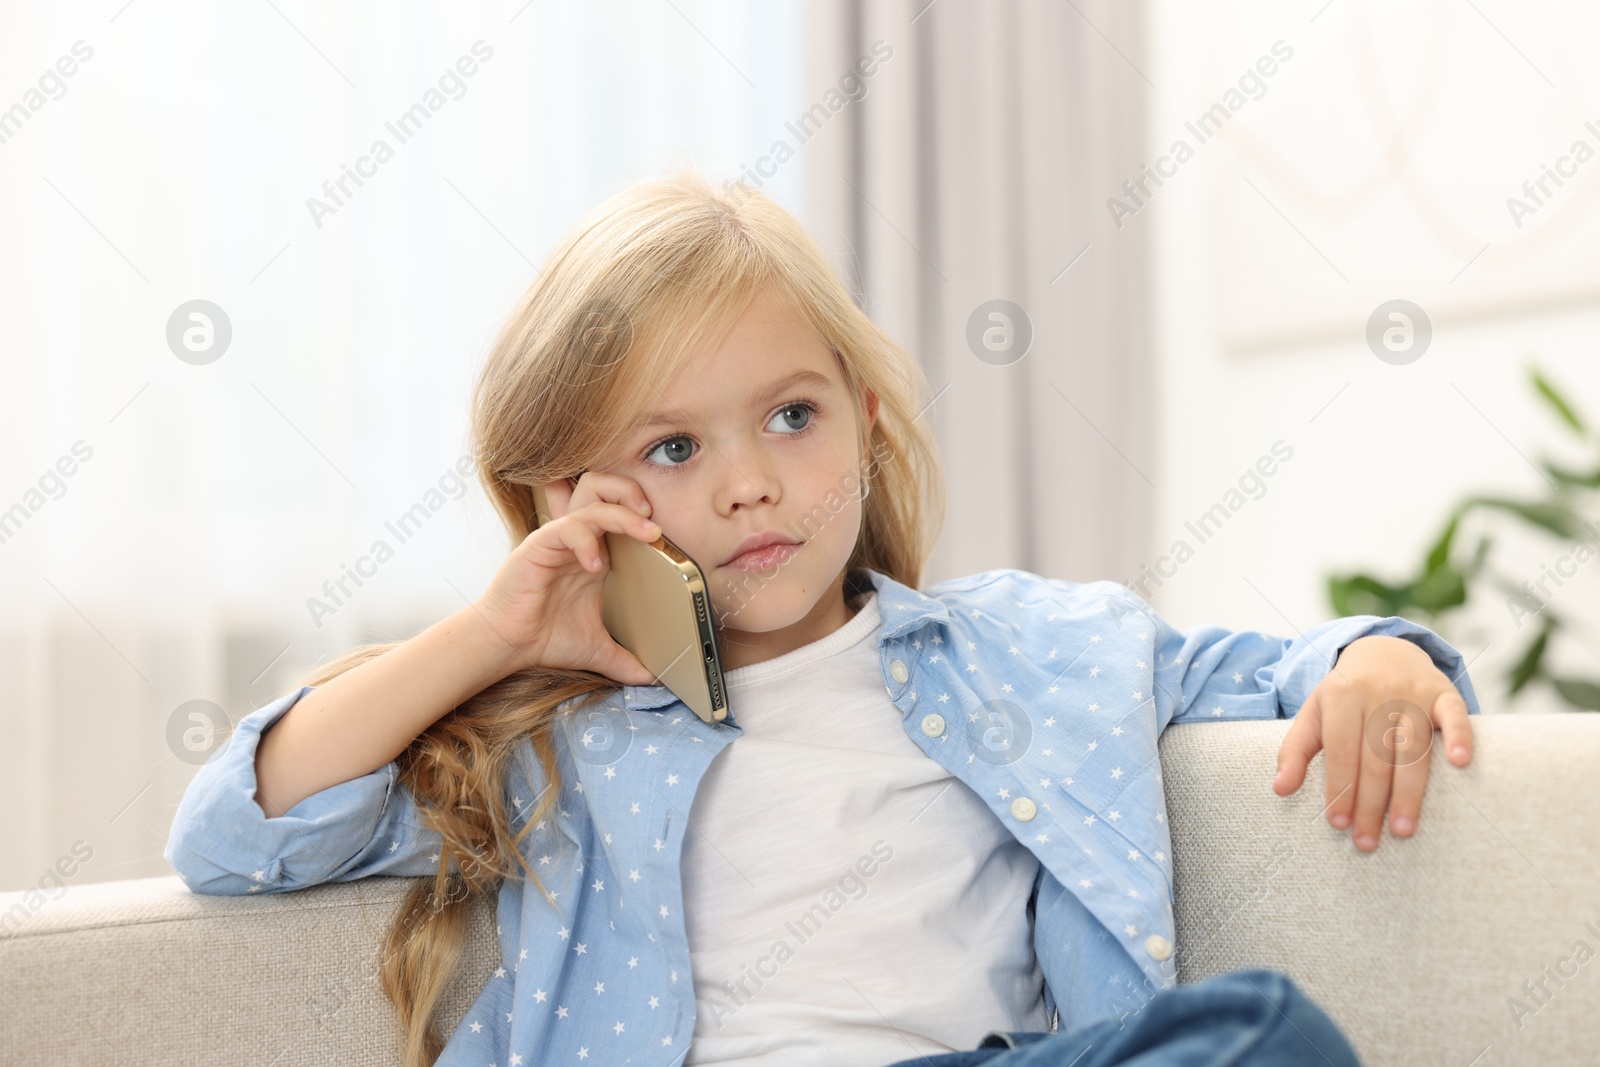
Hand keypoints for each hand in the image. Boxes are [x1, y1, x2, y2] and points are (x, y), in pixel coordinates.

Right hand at [473, 470, 662, 685]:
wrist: (506, 646)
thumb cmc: (544, 638)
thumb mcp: (597, 649)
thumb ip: (626, 661)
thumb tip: (655, 679)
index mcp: (594, 554)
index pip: (618, 512)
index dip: (641, 512)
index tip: (664, 532)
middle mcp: (577, 541)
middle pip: (601, 488)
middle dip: (629, 492)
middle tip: (652, 517)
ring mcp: (558, 540)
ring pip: (590, 503)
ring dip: (621, 513)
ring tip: (645, 532)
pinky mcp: (538, 546)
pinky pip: (566, 528)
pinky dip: (586, 541)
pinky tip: (596, 566)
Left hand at [1272, 634, 1472, 850]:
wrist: (1384, 651)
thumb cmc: (1345, 695)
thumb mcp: (1314, 714)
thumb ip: (1295, 750)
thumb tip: (1279, 789)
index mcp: (1342, 695)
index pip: (1341, 750)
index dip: (1339, 788)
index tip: (1338, 824)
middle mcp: (1378, 693)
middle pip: (1375, 756)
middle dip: (1370, 802)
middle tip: (1366, 841)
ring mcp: (1413, 692)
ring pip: (1413, 747)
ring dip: (1408, 791)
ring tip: (1401, 829)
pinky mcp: (1444, 693)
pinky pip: (1456, 714)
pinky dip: (1459, 736)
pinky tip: (1460, 763)